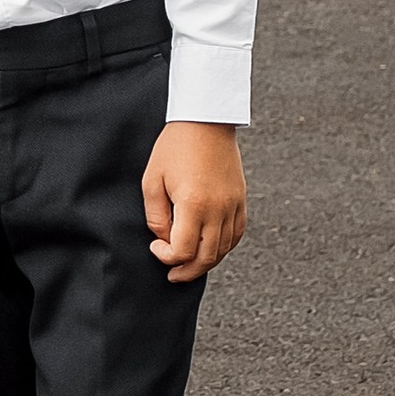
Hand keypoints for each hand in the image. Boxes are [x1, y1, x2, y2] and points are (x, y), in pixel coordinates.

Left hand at [143, 123, 245, 284]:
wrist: (206, 121)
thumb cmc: (175, 147)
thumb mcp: (153, 179)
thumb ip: (156, 216)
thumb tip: (164, 239)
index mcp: (194, 204)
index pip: (183, 250)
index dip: (167, 257)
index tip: (156, 246)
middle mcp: (218, 209)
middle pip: (206, 257)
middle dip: (187, 271)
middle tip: (173, 275)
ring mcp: (233, 205)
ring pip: (223, 249)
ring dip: (206, 262)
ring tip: (190, 266)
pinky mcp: (241, 200)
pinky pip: (237, 234)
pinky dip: (224, 247)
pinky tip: (211, 248)